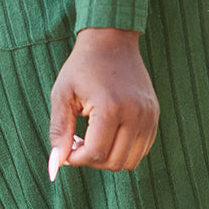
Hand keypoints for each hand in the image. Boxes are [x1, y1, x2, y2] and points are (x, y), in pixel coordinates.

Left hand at [48, 28, 158, 177]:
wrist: (111, 39)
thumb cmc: (82, 67)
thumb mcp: (62, 95)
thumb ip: (58, 132)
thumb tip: (54, 168)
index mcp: (111, 108)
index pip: (95, 154)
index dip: (75, 158)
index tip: (66, 146)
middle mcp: (135, 114)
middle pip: (114, 162)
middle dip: (91, 159)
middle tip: (77, 140)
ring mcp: (149, 115)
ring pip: (130, 161)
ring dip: (108, 157)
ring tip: (93, 137)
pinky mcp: (154, 115)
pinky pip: (141, 149)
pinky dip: (123, 150)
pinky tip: (108, 132)